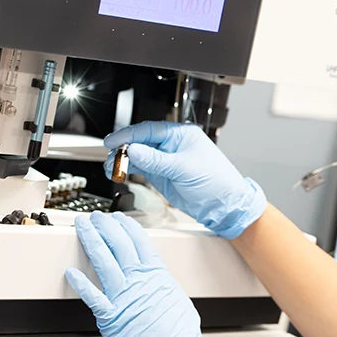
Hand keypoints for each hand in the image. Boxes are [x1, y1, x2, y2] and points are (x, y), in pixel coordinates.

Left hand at [65, 211, 241, 336]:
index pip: (139, 241)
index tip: (117, 218)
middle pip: (119, 244)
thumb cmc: (180, 336)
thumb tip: (156, 278)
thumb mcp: (177, 299)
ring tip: (82, 228)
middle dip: (104, 227)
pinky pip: (92, 296)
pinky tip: (70, 272)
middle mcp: (140, 282)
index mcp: (158, 275)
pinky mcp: (112, 318)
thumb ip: (162, 284)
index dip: (126, 226)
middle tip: (94, 218)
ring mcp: (125, 298)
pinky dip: (80, 283)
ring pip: (103, 261)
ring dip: (91, 241)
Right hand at [103, 122, 265, 239]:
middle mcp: (172, 145)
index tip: (113, 141)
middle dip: (123, 148)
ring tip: (112, 167)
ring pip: (138, 155)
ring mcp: (166, 160)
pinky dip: (129, 170)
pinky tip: (119, 172)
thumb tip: (133, 150)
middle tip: (111, 157)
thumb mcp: (184, 169)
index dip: (129, 135)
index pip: (150, 130)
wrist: (225, 206)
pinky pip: (141, 168)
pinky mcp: (162, 175)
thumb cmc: (216, 182)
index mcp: (181, 135)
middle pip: (141, 141)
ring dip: (123, 160)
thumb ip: (156, 160)